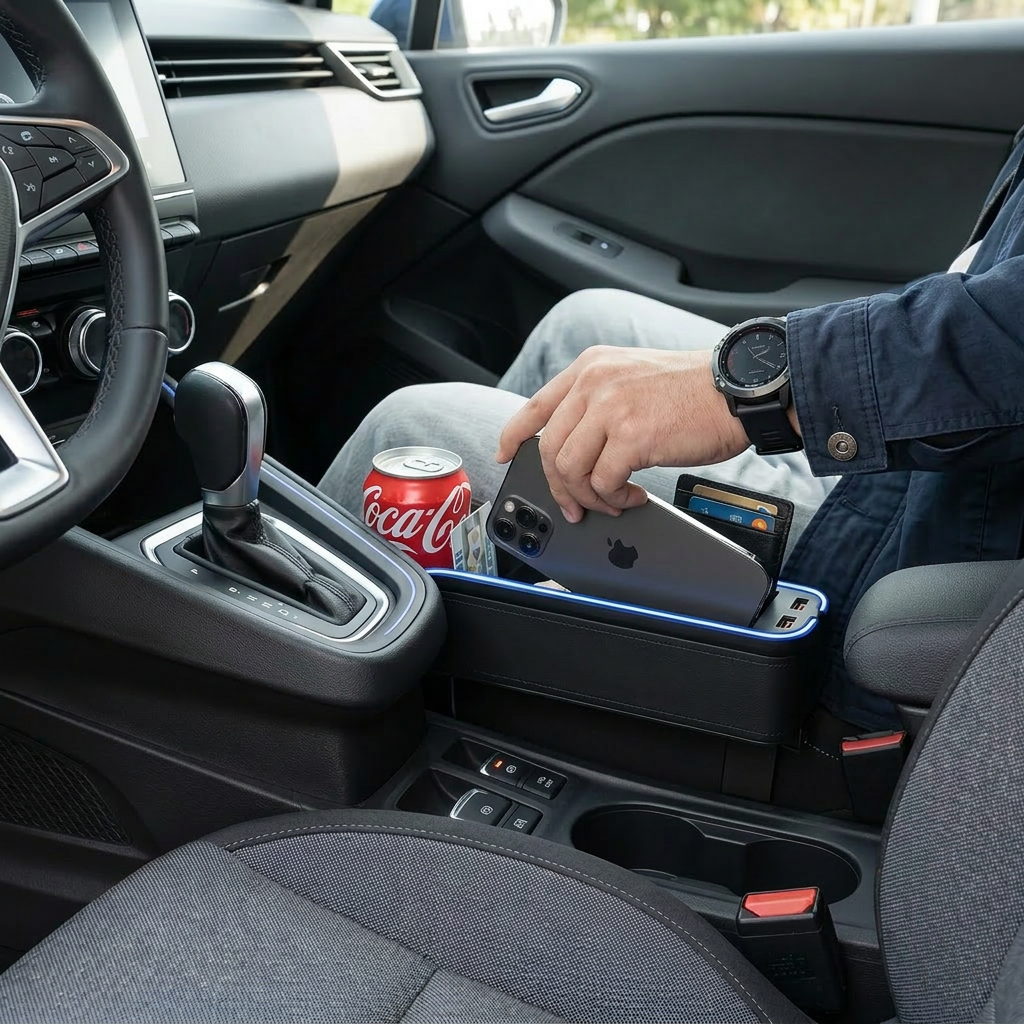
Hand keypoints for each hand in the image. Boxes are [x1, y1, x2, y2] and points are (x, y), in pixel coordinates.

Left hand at [496, 346, 754, 522]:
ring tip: (615, 500)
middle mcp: (594, 382)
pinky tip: (634, 496)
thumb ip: (601, 402)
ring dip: (590, 496)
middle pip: (549, 448)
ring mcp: (610, 408)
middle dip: (559, 486)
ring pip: (570, 470)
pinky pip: (602, 483)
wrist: (739, 390)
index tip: (504, 454)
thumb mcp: (634, 378)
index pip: (536, 405)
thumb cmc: (695, 391)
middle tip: (578, 505)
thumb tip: (578, 448)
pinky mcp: (631, 436)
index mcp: (591, 366)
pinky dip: (614, 499)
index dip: (513, 435)